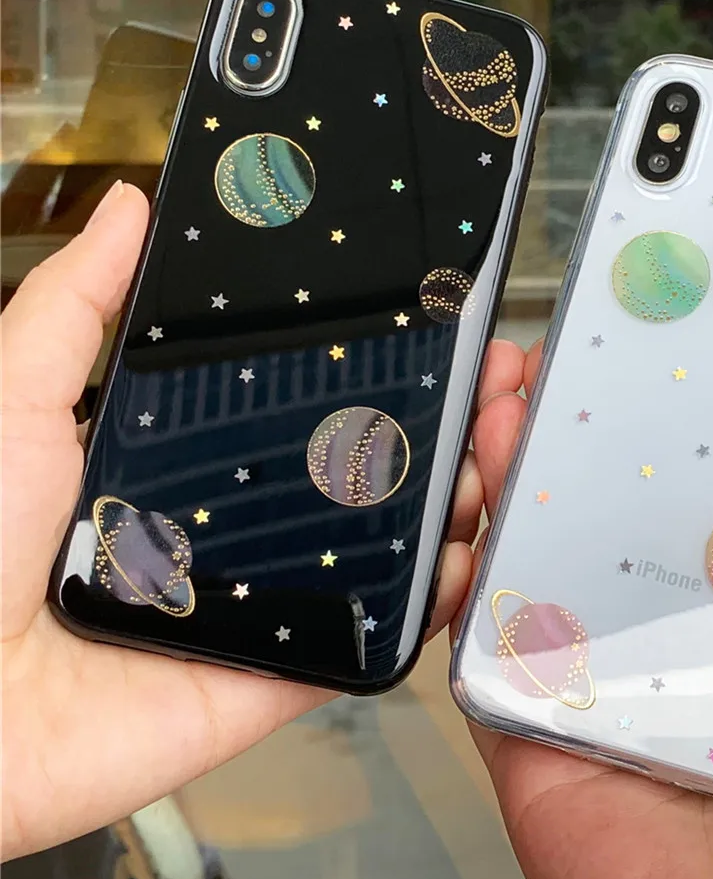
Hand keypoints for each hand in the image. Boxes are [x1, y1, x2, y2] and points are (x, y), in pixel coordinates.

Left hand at [0, 182, 525, 859]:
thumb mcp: (19, 398)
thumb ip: (78, 307)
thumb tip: (129, 211)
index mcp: (192, 456)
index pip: (310, 400)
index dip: (379, 363)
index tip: (437, 326)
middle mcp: (242, 520)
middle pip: (370, 467)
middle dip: (447, 421)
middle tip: (496, 379)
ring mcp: (272, 594)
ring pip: (392, 543)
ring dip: (458, 496)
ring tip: (498, 448)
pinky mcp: (285, 667)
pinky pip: (376, 632)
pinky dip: (433, 597)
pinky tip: (468, 548)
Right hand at [466, 341, 712, 878]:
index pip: (710, 525)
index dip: (684, 450)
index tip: (662, 377)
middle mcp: (675, 664)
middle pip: (615, 536)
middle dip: (586, 450)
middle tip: (568, 371)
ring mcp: (600, 696)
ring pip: (544, 572)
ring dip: (523, 485)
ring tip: (515, 401)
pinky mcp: (536, 735)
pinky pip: (493, 642)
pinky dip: (474, 566)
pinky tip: (481, 484)